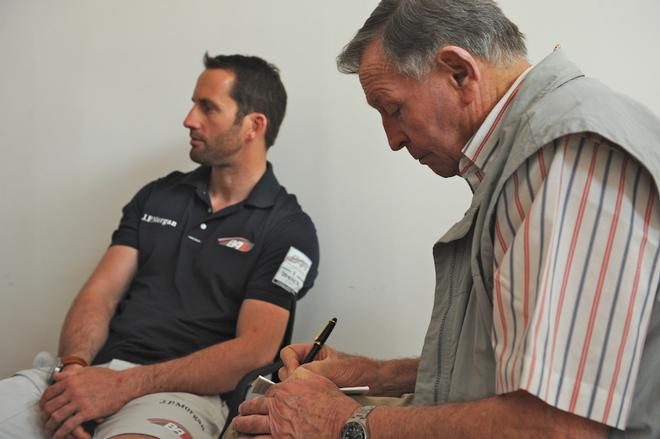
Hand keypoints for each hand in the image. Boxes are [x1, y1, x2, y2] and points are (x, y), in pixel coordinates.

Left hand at [39, 366, 135, 438]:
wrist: (123, 384)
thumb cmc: (107, 377)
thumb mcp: (87, 371)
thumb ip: (70, 374)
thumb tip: (55, 376)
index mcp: (71, 380)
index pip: (48, 393)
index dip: (42, 403)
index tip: (42, 410)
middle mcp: (72, 390)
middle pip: (50, 406)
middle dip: (44, 417)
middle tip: (44, 422)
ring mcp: (80, 402)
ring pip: (57, 417)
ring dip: (50, 426)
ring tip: (50, 431)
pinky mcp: (88, 412)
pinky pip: (69, 425)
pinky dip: (61, 432)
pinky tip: (59, 435)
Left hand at [234, 367, 359, 438]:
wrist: (342, 424)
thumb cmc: (333, 405)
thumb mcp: (316, 379)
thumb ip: (300, 375)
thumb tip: (293, 373)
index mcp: (285, 392)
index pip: (266, 393)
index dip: (262, 397)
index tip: (260, 400)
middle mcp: (278, 409)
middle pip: (253, 409)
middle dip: (244, 411)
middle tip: (240, 413)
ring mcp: (278, 428)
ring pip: (252, 427)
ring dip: (242, 427)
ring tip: (239, 427)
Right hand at [279, 343, 370, 388]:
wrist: (374, 382)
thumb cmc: (359, 370)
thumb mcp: (336, 368)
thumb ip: (315, 369)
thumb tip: (297, 375)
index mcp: (314, 351)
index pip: (289, 352)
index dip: (290, 362)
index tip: (297, 372)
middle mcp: (311, 364)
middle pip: (287, 369)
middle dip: (294, 378)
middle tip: (305, 384)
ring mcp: (313, 378)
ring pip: (295, 383)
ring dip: (302, 388)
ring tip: (316, 391)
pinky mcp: (317, 391)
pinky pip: (304, 394)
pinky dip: (308, 396)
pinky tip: (319, 398)